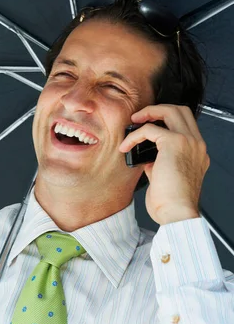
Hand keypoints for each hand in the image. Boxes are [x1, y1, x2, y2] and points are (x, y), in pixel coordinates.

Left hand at [119, 104, 209, 224]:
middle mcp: (196, 145)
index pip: (185, 126)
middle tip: (139, 118)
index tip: (148, 126)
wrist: (176, 213)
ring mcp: (188, 142)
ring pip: (170, 111)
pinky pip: (149, 129)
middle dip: (158, 110)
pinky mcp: (174, 143)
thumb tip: (146, 158)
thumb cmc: (171, 204)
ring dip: (148, 113)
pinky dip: (134, 136)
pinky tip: (126, 146)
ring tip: (132, 123)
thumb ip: (158, 164)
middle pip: (181, 111)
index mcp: (197, 154)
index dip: (165, 122)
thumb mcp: (164, 178)